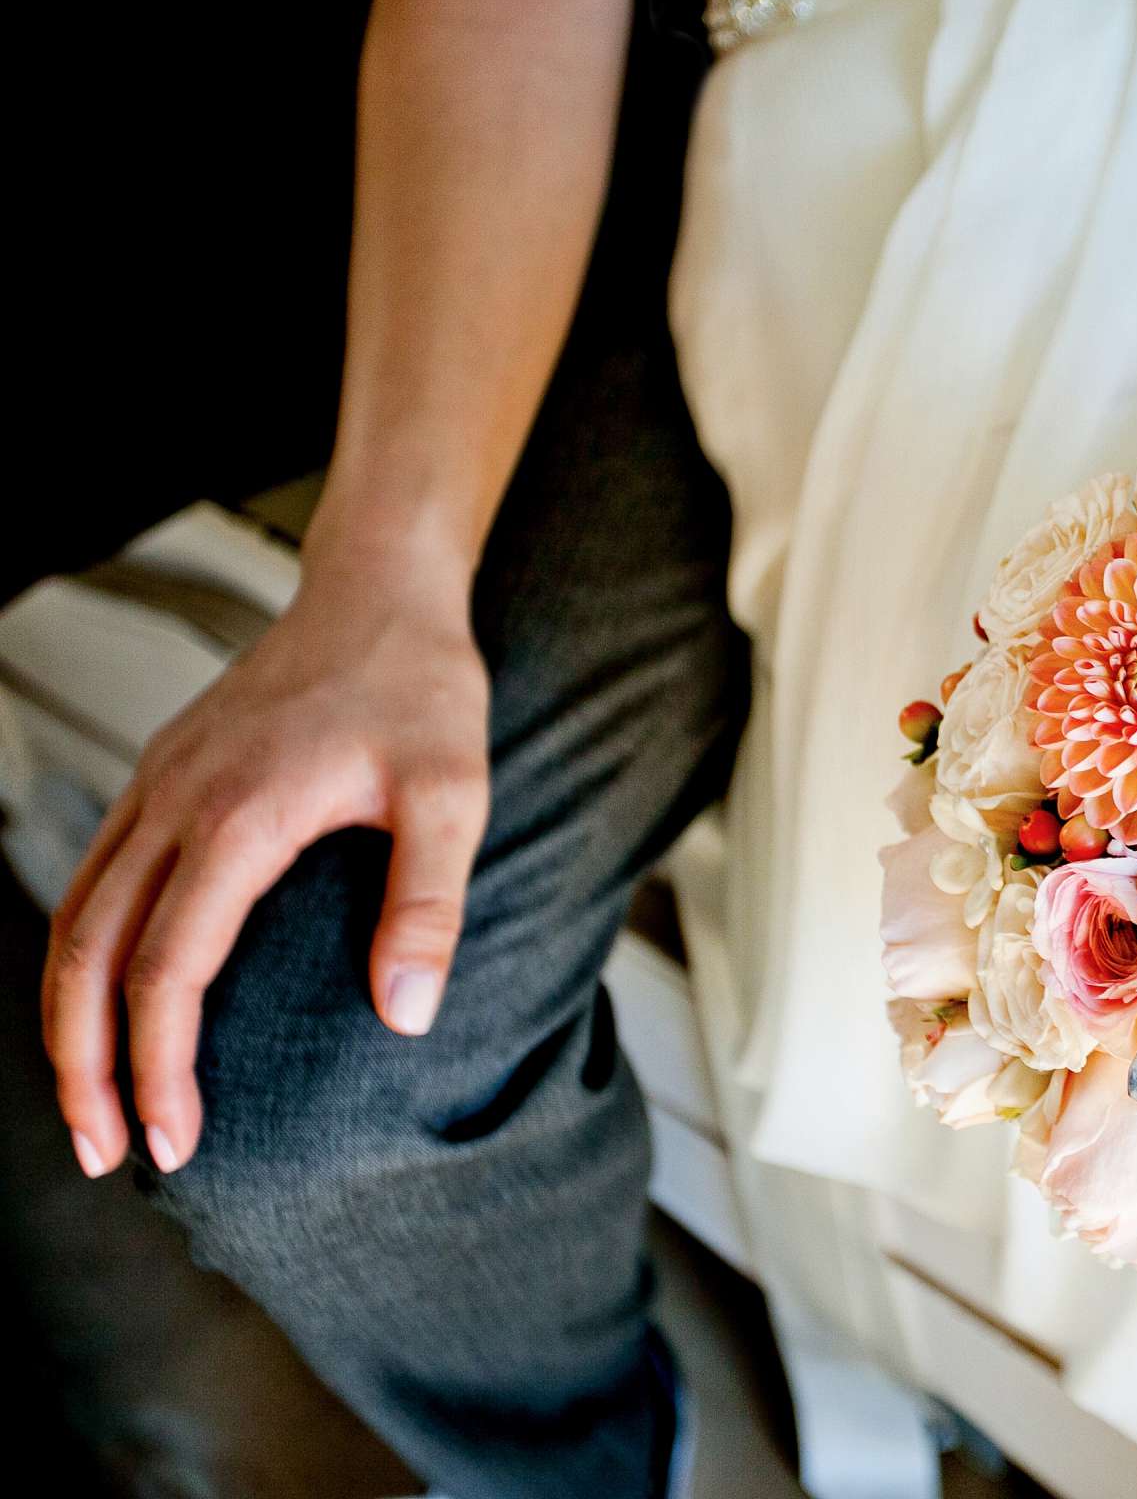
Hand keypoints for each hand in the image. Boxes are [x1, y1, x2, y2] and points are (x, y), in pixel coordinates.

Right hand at [42, 555, 490, 1176]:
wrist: (381, 594)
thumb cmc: (422, 690)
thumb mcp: (456, 795)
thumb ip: (428, 904)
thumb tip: (404, 1016)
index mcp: (237, 818)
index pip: (165, 972)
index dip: (157, 1068)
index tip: (175, 1142)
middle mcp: (174, 804)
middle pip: (86, 958)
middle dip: (84, 1068)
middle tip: (105, 1154)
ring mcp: (156, 787)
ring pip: (73, 920)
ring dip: (68, 1019)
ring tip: (93, 1103)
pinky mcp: (161, 779)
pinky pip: (94, 880)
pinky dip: (83, 955)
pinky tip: (106, 1003)